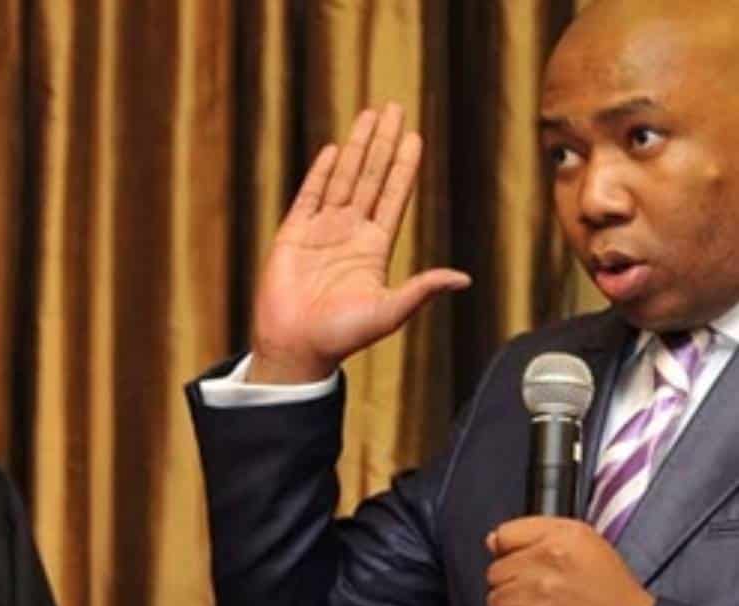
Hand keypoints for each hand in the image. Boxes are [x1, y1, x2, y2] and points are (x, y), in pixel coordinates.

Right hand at [249, 103, 470, 383]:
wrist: (295, 347)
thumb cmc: (341, 337)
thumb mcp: (389, 312)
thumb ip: (422, 289)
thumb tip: (463, 278)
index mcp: (374, 248)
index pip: (393, 196)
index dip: (404, 166)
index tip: (414, 136)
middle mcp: (349, 233)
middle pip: (370, 177)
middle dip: (383, 142)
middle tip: (395, 108)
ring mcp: (320, 232)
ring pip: (342, 179)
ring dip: (356, 147)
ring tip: (369, 115)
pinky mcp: (292, 236)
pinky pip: (308, 196)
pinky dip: (319, 172)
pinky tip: (332, 150)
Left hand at [485, 517, 655, 605]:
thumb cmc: (616, 595)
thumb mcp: (588, 547)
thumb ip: (539, 536)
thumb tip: (493, 541)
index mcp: (562, 537)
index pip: (505, 535)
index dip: (508, 552)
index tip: (521, 564)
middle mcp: (547, 561)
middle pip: (495, 571)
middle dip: (511, 586)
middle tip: (536, 596)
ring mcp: (537, 594)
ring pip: (495, 601)